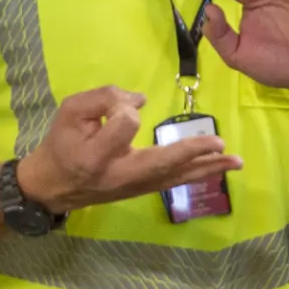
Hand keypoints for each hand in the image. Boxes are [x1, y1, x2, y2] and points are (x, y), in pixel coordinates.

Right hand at [16, 85, 242, 214]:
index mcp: (95, 155)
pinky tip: (218, 169)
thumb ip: (103, 98)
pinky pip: (174, 182)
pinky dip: (198, 174)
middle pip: (160, 164)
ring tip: (235, 161)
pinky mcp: (142, 190)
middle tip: (220, 144)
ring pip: (175, 177)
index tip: (117, 105)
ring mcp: (134, 188)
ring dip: (206, 168)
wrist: (53, 186)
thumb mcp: (70, 111)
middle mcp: (119, 176)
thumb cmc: (61, 144)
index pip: (124, 126)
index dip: (124, 108)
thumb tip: (141, 101)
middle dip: (191, 153)